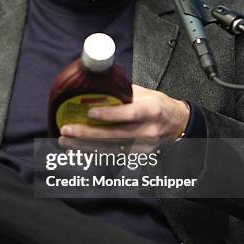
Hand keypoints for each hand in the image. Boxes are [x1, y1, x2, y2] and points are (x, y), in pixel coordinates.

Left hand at [59, 84, 189, 145]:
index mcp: (151, 110)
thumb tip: (96, 88)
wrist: (177, 123)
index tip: (89, 113)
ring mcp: (144, 146)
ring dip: (86, 146)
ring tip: (66, 141)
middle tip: (67, 130)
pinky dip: (94, 153)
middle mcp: (148, 130)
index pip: (130, 114)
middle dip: (88, 134)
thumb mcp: (144, 93)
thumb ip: (121, 93)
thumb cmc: (158, 105)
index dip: (109, 115)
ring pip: (111, 149)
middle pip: (115, 135)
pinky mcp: (138, 155)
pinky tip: (79, 149)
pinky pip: (113, 156)